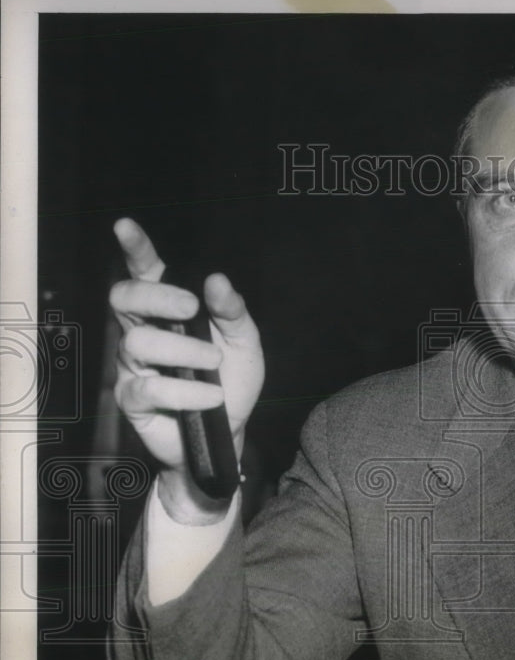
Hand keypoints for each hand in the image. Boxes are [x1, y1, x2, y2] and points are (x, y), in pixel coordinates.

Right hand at [109, 218, 264, 520]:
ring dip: (184, 353)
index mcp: (169, 312)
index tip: (125, 226)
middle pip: (124, 299)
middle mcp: (144, 332)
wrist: (229, 433)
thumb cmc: (232, 382)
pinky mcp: (133, 400)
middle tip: (191, 308)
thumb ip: (232, 312)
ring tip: (214, 366)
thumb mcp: (244, 344)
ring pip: (138, 344)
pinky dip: (186, 392)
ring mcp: (134, 366)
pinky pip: (148, 388)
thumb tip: (217, 281)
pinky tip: (210, 397)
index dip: (135, 249)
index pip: (146, 273)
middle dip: (156, 298)